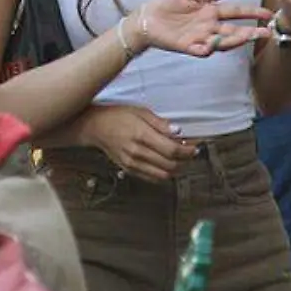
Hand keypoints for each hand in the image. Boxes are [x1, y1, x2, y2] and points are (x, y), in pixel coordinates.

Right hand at [79, 104, 195, 181]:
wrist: (95, 127)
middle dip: (185, 160)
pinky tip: (167, 164)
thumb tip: (178, 132)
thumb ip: (160, 124)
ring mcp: (132, 164)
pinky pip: (152, 178)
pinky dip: (164, 174)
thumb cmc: (117, 116)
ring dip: (176, 168)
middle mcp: (137, 152)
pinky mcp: (129, 170)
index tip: (195, 147)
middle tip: (190, 151)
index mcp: (141, 136)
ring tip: (180, 158)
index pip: (172, 150)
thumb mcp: (141, 112)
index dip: (188, 151)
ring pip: (163, 175)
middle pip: (170, 165)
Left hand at [135, 0, 272, 56]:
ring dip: (235, 40)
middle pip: (234, 29)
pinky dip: (209, 48)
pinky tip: (214, 42)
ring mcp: (200, 37)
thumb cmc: (165, 5)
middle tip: (266, 32)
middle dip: (251, 32)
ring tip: (248, 36)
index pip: (236, 11)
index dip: (252, 12)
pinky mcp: (187, 46)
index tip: (268, 14)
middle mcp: (209, 26)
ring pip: (222, 42)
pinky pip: (202, 50)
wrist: (145, 17)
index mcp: (211, 11)